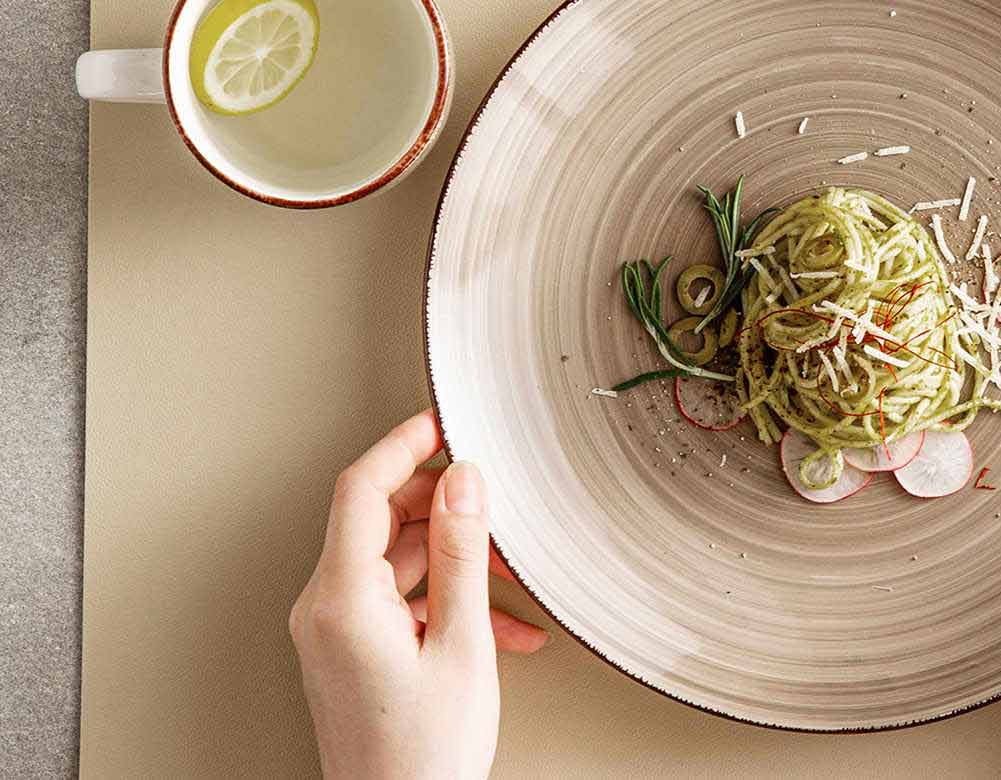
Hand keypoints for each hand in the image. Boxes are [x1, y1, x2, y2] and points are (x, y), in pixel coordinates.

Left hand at [289, 410, 546, 779]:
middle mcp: (325, 609)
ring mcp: (334, 631)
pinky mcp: (350, 650)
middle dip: (443, 504)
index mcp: (341, 600)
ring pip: (397, 557)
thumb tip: (464, 480)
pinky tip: (499, 620)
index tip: (441, 422)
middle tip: (492, 502)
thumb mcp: (461, 645)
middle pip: (379, 518)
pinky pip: (399, 597)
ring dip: (456, 555)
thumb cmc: (423, 759)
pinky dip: (447, 597)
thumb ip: (463, 553)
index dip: (403, 444)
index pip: (360, 488)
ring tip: (508, 571)